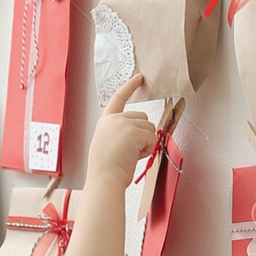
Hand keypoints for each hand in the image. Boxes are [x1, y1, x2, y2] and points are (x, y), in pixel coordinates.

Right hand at [85, 75, 154, 189]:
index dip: (129, 87)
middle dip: (143, 134)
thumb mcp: (109, 145)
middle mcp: (113, 119)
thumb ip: (121, 134)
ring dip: (145, 143)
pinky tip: (134, 156)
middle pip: (142, 117)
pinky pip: (151, 137)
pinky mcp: (133, 131)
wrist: (104, 178)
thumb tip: (141, 135)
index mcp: (105, 122)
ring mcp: (123, 123)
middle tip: (130, 152)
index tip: (138, 77)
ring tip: (130, 155)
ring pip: (149, 127)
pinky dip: (148, 149)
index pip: (118, 98)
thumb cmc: (106, 169)